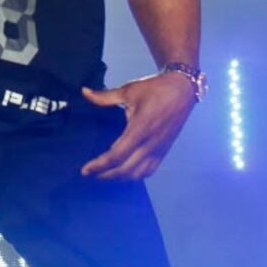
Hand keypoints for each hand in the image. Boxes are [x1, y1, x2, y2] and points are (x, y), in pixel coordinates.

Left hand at [79, 73, 195, 181]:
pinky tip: (125, 172)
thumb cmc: (154, 88)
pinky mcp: (164, 151)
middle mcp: (150, 143)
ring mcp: (159, 149)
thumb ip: (104, 96)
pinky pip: (149, 170)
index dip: (100, 165)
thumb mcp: (128, 90)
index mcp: (140, 128)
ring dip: (119, 177)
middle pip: (125, 169)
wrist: (182, 90)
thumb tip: (83, 92)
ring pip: (138, 174)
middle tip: (90, 174)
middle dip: (105, 175)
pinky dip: (135, 175)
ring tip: (104, 174)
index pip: (117, 154)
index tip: (85, 170)